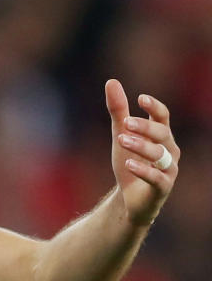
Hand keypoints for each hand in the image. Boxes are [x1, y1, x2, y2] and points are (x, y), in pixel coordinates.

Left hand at [105, 79, 178, 225]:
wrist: (129, 199)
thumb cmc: (130, 162)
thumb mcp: (121, 134)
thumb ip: (118, 111)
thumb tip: (111, 81)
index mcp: (161, 136)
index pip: (163, 117)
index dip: (155, 107)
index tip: (141, 99)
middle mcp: (169, 150)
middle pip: (162, 133)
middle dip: (145, 127)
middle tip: (125, 123)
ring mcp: (169, 170)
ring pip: (160, 155)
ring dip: (141, 146)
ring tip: (121, 139)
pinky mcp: (163, 188)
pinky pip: (157, 178)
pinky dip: (143, 170)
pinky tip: (128, 163)